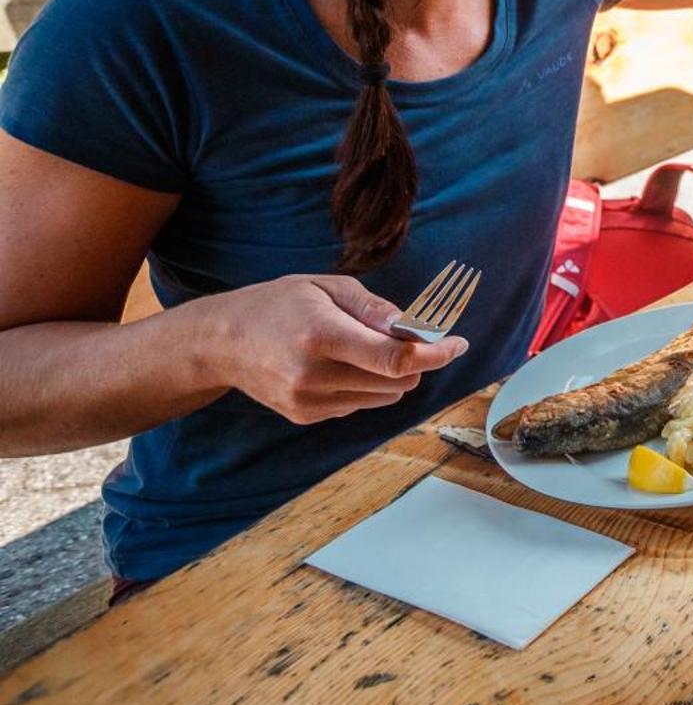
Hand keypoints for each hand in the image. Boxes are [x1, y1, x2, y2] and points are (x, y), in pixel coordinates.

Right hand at [206, 274, 467, 424]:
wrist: (221, 343)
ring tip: (366, 348)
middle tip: (411, 338)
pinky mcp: (306, 417)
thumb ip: (374, 309)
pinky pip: (360, 404)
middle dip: (417, 361)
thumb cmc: (277, 304)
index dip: (436, 354)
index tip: (458, 344)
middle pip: (398, 382)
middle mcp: (314, 375)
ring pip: (385, 397)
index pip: (395, 359)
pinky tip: (342, 366)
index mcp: (321, 335)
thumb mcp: (326, 287)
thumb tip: (415, 328)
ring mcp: (308, 402)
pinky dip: (368, 387)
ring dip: (394, 376)